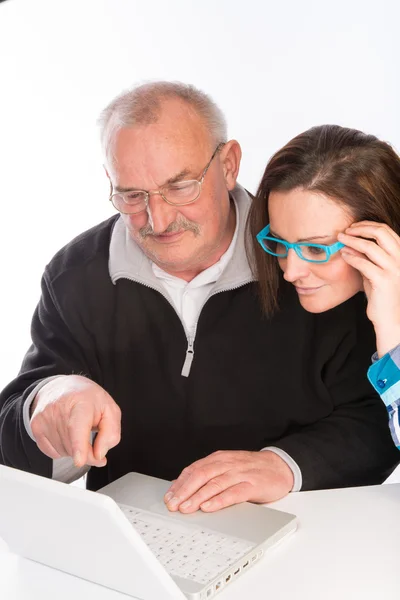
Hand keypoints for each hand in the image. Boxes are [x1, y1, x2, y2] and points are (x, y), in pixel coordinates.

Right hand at [30, 375, 120, 467]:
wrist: (62, 387)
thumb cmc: (88, 400)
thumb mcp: (110, 411)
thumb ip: (110, 434)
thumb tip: (99, 455)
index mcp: (82, 401)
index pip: (78, 426)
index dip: (79, 445)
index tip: (79, 460)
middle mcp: (59, 408)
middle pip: (73, 446)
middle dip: (87, 452)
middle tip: (92, 438)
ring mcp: (44, 418)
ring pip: (63, 451)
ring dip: (74, 449)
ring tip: (77, 429)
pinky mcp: (35, 426)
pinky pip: (52, 452)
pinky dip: (63, 448)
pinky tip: (66, 433)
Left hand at [163, 450, 293, 512]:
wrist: (280, 466)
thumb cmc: (251, 470)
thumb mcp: (228, 468)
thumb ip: (209, 476)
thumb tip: (184, 488)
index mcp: (219, 459)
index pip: (194, 469)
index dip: (180, 483)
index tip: (168, 497)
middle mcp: (227, 464)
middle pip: (201, 475)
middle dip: (184, 490)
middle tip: (172, 505)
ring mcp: (240, 473)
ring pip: (215, 483)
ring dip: (198, 496)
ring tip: (186, 508)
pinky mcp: (253, 484)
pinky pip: (234, 492)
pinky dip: (220, 500)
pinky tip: (209, 507)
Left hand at [338, 221, 399, 355]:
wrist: (389, 318)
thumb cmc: (381, 295)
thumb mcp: (374, 271)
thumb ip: (367, 257)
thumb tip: (351, 243)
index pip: (386, 230)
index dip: (368, 225)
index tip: (353, 227)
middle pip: (381, 233)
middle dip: (360, 228)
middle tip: (345, 231)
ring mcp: (393, 270)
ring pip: (371, 246)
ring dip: (352, 240)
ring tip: (340, 240)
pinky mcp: (383, 281)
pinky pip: (364, 263)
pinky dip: (352, 257)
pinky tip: (344, 255)